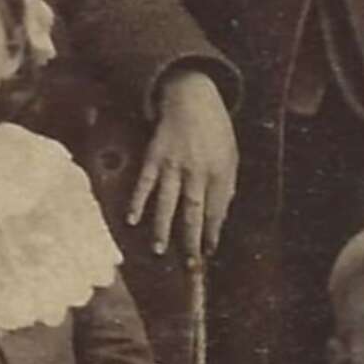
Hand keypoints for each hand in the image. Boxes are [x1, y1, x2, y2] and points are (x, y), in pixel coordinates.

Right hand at [129, 69, 237, 259]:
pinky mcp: (155, 156)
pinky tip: (133, 219)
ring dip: (163, 227)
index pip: (216, 210)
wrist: (193, 97)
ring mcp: (174, 163)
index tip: (207, 253)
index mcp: (220, 171)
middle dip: (190, 240)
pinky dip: (138, 201)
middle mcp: (197, 170)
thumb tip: (220, 217)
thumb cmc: (215, 130)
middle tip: (187, 266)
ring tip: (159, 250)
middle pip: (193, 212)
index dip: (212, 233)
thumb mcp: (230, 155)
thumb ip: (226, 185)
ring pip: (168, 201)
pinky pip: (145, 182)